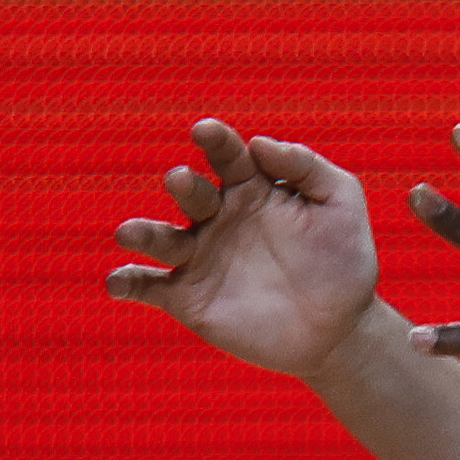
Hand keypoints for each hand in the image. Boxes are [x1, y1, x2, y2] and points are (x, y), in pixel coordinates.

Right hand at [108, 119, 383, 376]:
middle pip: (192, 192)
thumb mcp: (341, 203)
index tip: (206, 130)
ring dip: (143, 232)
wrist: (339, 329)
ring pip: (162, 238)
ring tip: (129, 232)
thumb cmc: (343, 260)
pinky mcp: (188, 297)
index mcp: (252, 188)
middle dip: (184, 184)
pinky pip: (150, 286)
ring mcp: (200, 257)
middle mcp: (219, 217)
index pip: (228, 155)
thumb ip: (307, 167)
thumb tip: (260, 143)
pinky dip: (128, 282)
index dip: (216, 139)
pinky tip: (117, 282)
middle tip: (181, 181)